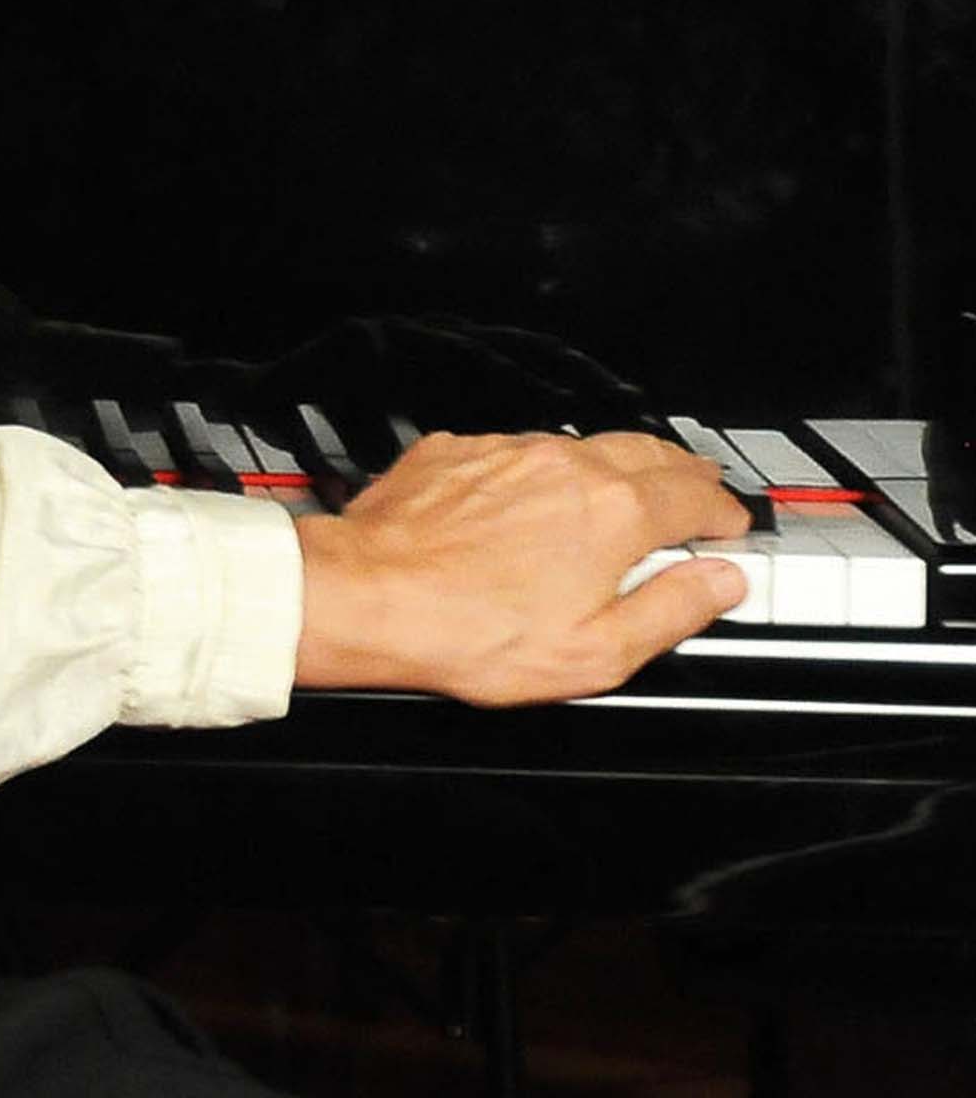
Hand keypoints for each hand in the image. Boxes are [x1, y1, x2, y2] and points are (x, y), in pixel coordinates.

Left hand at [292, 427, 752, 702]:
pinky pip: (514, 449)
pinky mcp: (455, 454)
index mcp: (612, 512)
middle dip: (681, 472)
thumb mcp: (597, 651)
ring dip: (611, 464)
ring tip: (624, 488)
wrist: (367, 598)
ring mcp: (504, 454)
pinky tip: (534, 494)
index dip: (724, 513)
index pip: (695, 497)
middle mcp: (562, 468)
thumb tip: (718, 584)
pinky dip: (539, 468)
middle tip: (697, 490)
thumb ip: (672, 611)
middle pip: (646, 453)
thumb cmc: (468, 631)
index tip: (729, 527)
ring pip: (579, 445)